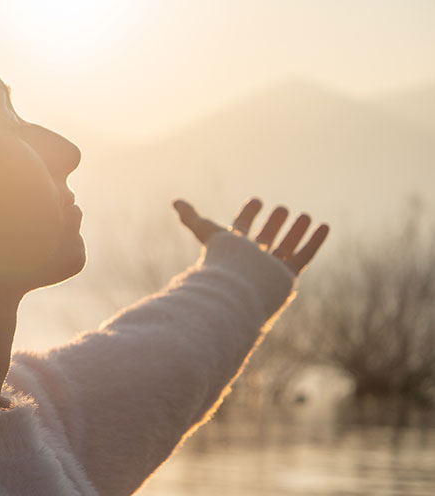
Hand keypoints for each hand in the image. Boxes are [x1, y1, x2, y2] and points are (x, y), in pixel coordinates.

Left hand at [172, 196, 329, 274]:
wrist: (236, 290)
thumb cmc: (221, 260)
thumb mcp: (208, 232)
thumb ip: (191, 218)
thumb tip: (175, 202)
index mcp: (232, 248)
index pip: (241, 227)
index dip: (248, 214)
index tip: (257, 201)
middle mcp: (251, 259)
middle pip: (265, 239)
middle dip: (274, 224)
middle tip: (282, 209)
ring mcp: (269, 268)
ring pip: (285, 247)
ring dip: (295, 231)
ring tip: (304, 215)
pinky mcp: (286, 277)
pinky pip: (304, 256)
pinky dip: (314, 241)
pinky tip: (324, 226)